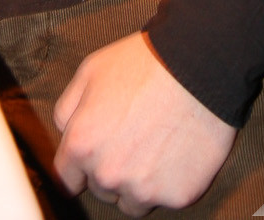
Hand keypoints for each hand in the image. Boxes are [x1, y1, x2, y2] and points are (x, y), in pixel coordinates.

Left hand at [53, 33, 235, 214]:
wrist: (199, 66)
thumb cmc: (144, 63)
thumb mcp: (91, 71)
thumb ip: (67, 107)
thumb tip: (65, 131)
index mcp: (82, 146)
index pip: (67, 179)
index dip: (80, 164)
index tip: (95, 154)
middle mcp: (108, 175)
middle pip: (101, 188)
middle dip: (112, 167)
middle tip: (133, 136)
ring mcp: (143, 189)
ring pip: (132, 200)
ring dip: (138, 180)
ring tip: (156, 143)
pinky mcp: (176, 195)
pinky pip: (165, 197)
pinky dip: (169, 180)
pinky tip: (177, 150)